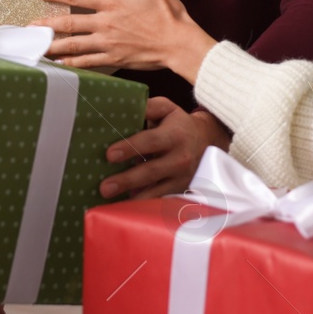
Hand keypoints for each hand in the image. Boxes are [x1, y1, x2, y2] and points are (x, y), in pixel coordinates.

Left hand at [31, 0, 217, 83]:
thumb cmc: (169, 13)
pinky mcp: (113, 59)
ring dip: (52, 46)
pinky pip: (87, 63)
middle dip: (45, 25)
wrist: (180, 44)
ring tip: (34, 47)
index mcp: (112, 2)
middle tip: (26, 28)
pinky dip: (70, 63)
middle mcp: (105, 24)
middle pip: (68, 25)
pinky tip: (58, 63)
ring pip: (73, 46)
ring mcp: (107, 44)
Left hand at [99, 102, 231, 199]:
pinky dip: (143, 204)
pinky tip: (125, 206)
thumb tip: (122, 108)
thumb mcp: (167, 109)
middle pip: (151, 171)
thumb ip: (147, 107)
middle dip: (127, 180)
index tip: (109, 154)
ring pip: (156, 191)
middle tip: (104, 187)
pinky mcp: (179, 190)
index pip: (151, 141)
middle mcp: (180, 159)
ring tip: (111, 200)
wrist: (207, 141)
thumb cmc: (178, 124)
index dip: (130, 147)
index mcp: (175, 136)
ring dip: (133, 197)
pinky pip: (160, 200)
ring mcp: (181, 178)